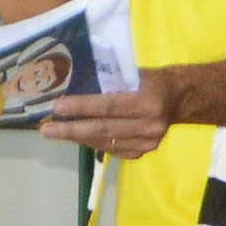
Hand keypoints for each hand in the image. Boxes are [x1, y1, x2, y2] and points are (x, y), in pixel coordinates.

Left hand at [37, 85, 173, 156]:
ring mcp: (148, 142)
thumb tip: (71, 85)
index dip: (82, 107)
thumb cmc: (150, 81)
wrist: (179, 98)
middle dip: (71, 130)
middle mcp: (150, 125)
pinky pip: (110, 149)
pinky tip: (75, 136)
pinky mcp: (142, 152)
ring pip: (104, 141)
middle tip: (46, 130)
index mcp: (149, 101)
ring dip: (77, 137)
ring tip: (54, 132)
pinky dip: (90, 141)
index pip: (109, 106)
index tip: (58, 107)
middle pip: (104, 129)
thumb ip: (109, 81)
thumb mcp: (133, 74)